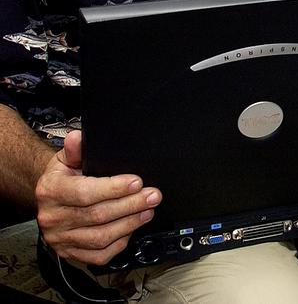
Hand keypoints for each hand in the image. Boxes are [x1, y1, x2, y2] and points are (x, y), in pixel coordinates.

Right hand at [34, 131, 160, 264]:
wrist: (49, 198)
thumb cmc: (64, 177)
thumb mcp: (66, 159)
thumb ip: (76, 149)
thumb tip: (79, 137)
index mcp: (50, 191)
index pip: (85, 193)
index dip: (114, 188)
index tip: (137, 182)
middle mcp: (52, 218)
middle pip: (98, 216)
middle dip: (131, 205)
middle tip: (153, 196)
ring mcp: (60, 239)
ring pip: (100, 237)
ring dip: (130, 224)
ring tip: (148, 210)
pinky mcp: (69, 253)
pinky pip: (98, 255)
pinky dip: (119, 243)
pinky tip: (132, 229)